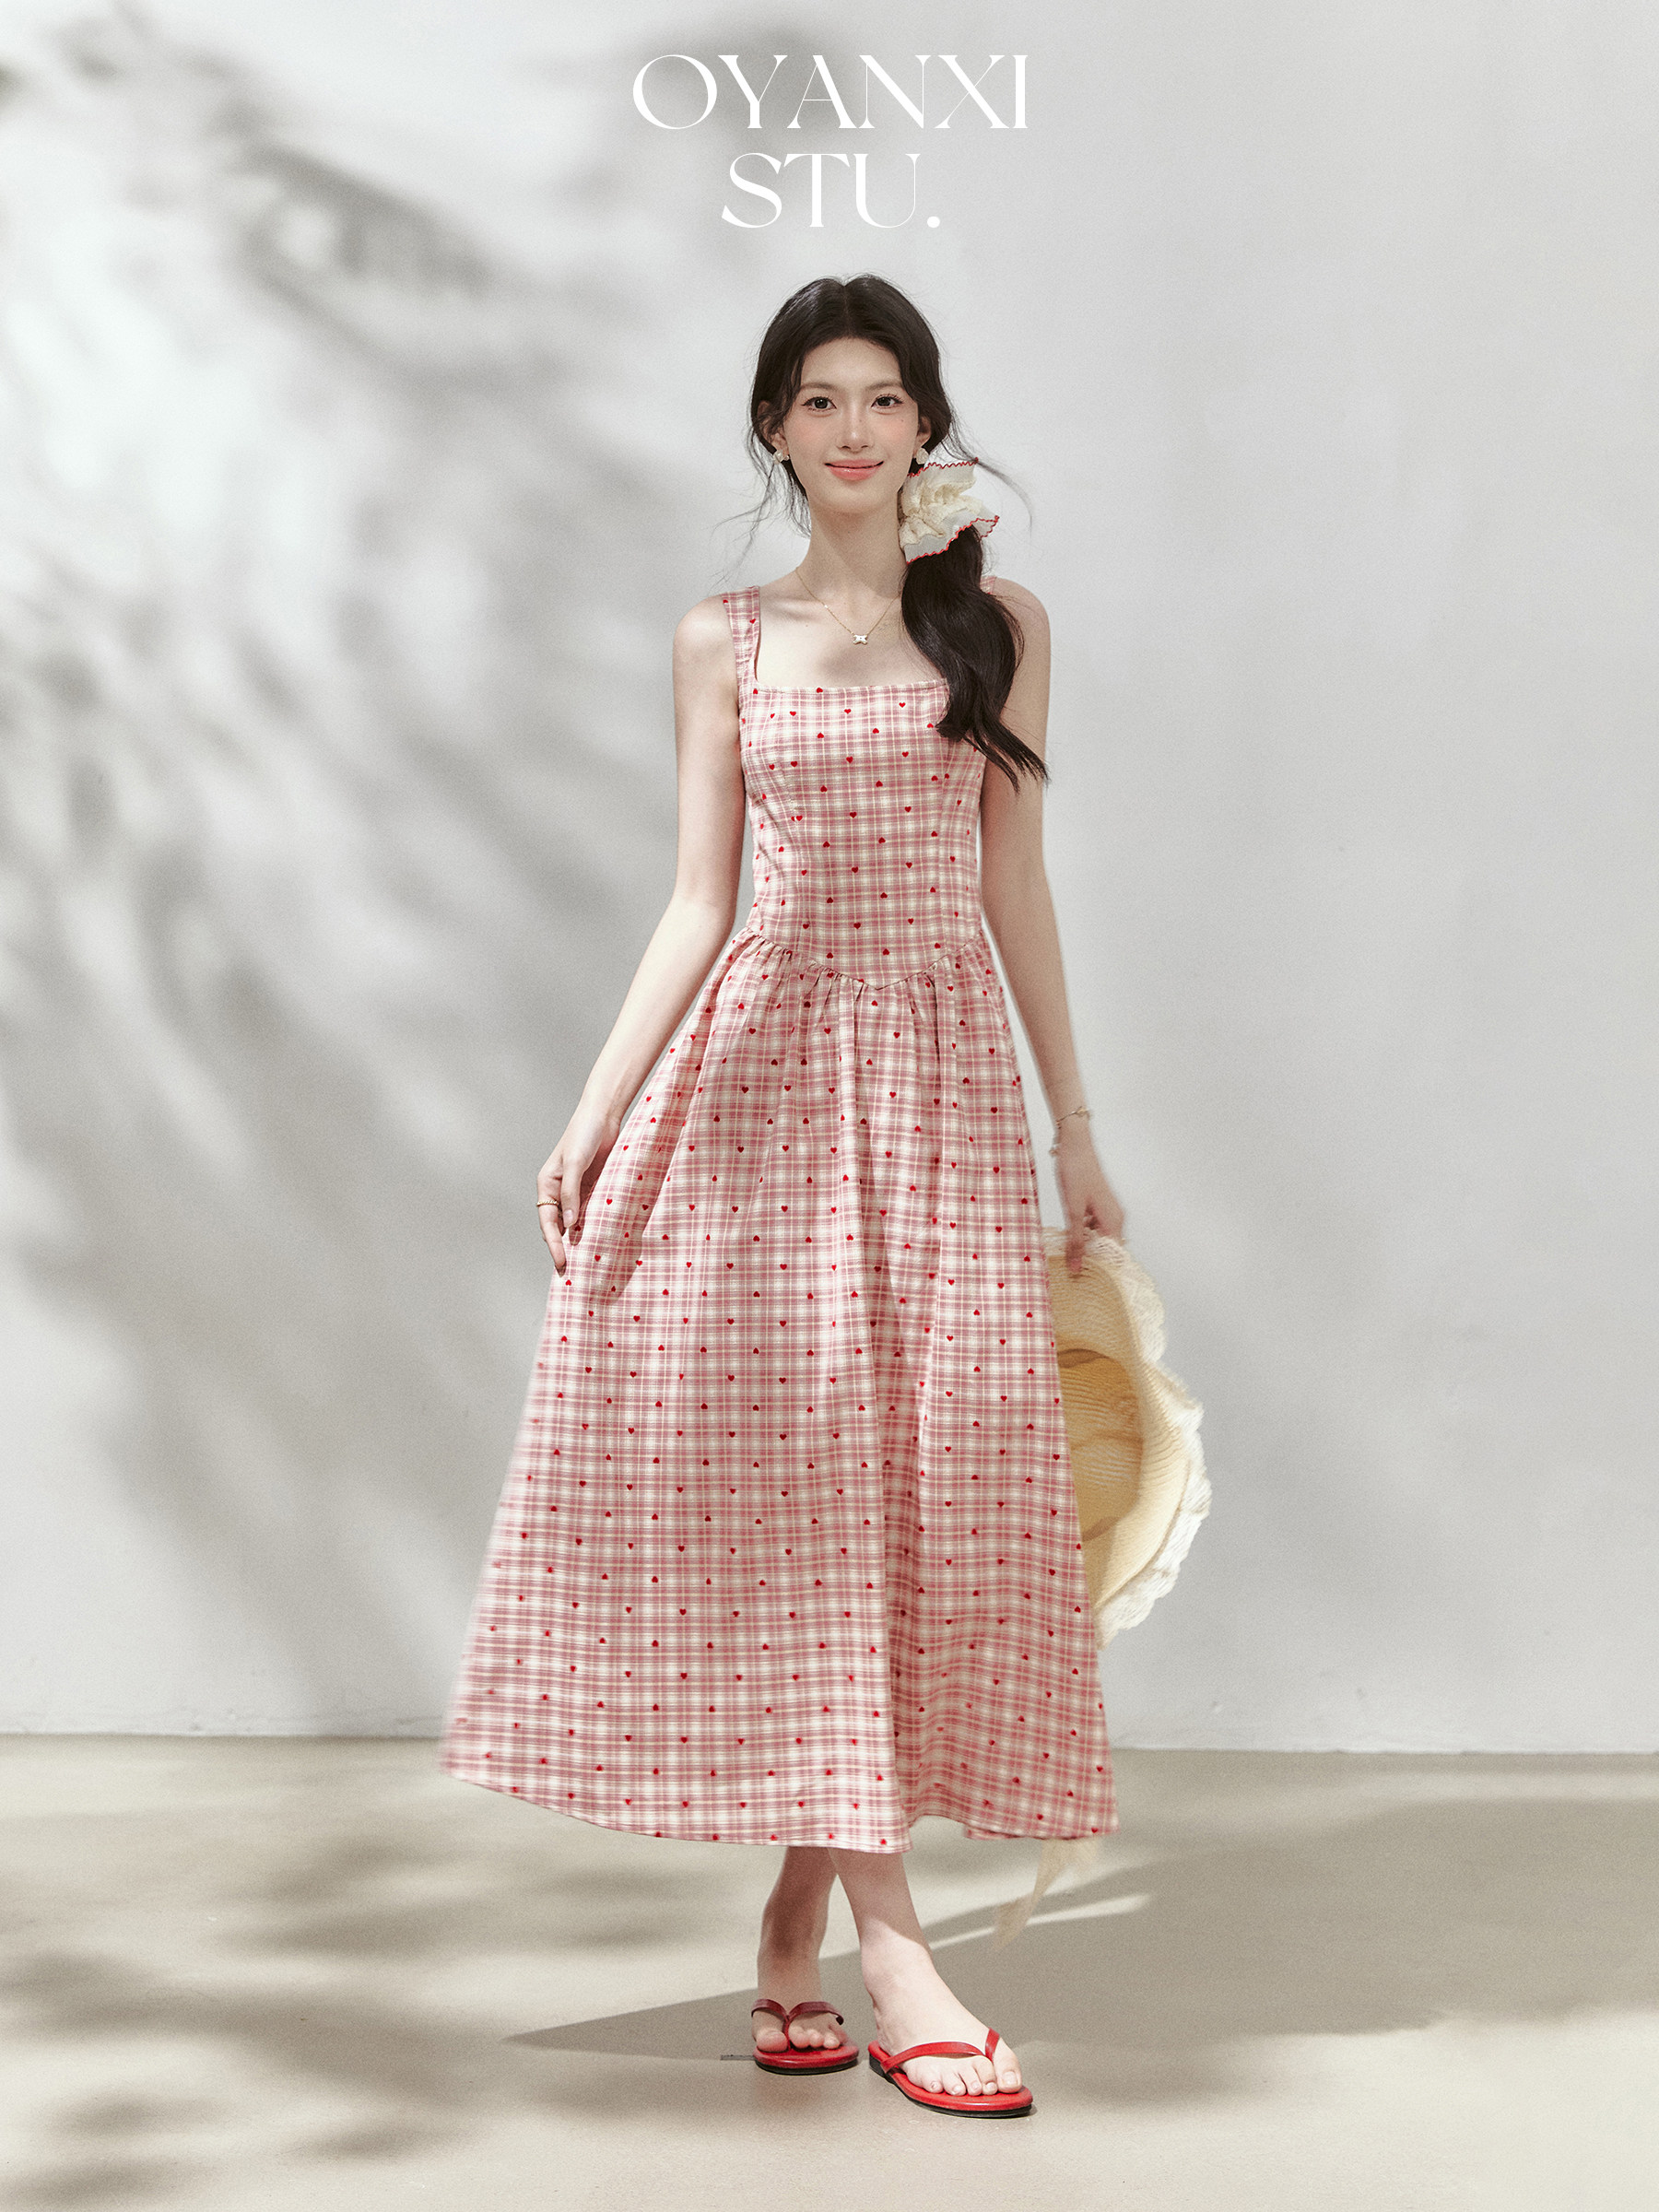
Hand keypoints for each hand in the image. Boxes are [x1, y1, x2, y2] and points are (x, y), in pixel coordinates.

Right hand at [535, 1101, 620, 1274]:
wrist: (603, 1115)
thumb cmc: (584, 1134)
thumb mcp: (575, 1164)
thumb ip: (572, 1194)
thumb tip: (569, 1225)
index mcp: (547, 1184)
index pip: (547, 1222)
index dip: (554, 1244)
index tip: (561, 1263)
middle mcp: (559, 1190)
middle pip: (558, 1226)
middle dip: (562, 1247)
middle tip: (570, 1272)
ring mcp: (576, 1189)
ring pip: (574, 1221)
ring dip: (578, 1239)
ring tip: (585, 1262)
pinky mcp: (593, 1186)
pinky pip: (590, 1211)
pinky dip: (592, 1225)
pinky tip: (599, 1239)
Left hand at [1054, 1121, 1124, 1274]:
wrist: (1073, 1145)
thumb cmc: (1075, 1173)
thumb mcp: (1072, 1210)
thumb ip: (1075, 1241)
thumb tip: (1077, 1269)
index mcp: (1114, 1221)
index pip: (1115, 1257)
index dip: (1103, 1271)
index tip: (1088, 1284)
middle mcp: (1115, 1217)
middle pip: (1106, 1249)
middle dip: (1092, 1261)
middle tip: (1073, 1274)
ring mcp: (1106, 1211)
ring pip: (1098, 1238)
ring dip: (1085, 1247)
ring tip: (1068, 1258)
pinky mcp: (1096, 1205)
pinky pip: (1092, 1228)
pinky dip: (1081, 1234)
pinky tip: (1067, 1237)